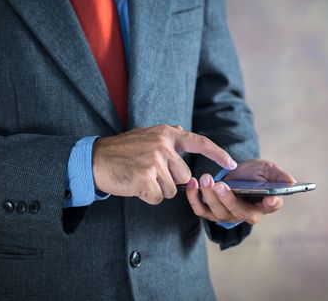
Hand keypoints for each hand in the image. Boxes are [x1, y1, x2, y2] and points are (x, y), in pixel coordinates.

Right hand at [93, 124, 236, 204]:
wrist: (94, 159)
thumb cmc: (121, 150)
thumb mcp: (145, 134)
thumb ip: (166, 136)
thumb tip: (184, 131)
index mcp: (166, 133)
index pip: (199, 142)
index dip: (218, 154)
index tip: (232, 164)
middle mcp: (163, 145)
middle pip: (184, 176)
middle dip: (169, 180)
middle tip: (148, 173)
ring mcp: (155, 162)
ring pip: (172, 190)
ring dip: (158, 189)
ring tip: (140, 178)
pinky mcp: (146, 178)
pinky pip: (159, 198)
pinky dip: (148, 197)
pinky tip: (135, 186)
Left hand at [186, 159, 294, 223]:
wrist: (237, 173)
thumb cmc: (255, 173)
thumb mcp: (268, 169)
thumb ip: (278, 175)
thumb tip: (291, 181)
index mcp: (265, 203)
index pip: (271, 206)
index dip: (271, 203)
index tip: (271, 197)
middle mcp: (247, 213)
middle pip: (238, 211)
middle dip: (227, 198)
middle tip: (219, 184)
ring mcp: (228, 214)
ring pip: (217, 212)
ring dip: (209, 196)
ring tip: (205, 178)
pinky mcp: (211, 211)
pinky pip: (201, 209)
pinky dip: (194, 198)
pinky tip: (192, 183)